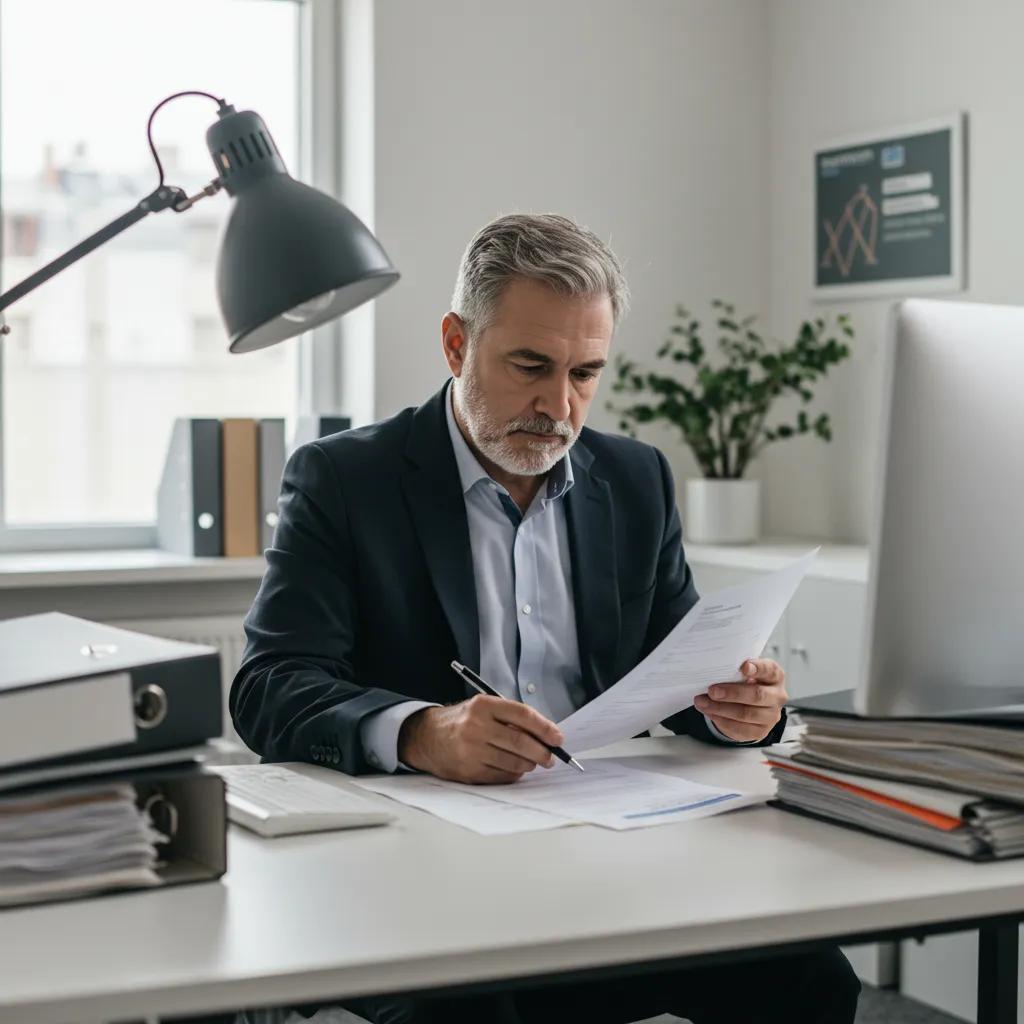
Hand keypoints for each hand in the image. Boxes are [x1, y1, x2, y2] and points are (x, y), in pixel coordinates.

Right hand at [397, 695, 563, 783]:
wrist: (427, 737)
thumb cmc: (462, 721)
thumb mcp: (483, 708)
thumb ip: (510, 717)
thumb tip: (545, 734)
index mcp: (483, 705)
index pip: (522, 715)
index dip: (544, 727)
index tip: (558, 738)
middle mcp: (476, 726)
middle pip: (521, 742)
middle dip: (542, 752)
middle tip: (551, 757)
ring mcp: (471, 750)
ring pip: (514, 762)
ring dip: (529, 764)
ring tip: (532, 762)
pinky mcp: (469, 771)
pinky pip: (502, 776)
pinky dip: (514, 773)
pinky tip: (515, 768)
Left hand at [693, 658, 786, 742]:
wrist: (749, 705)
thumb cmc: (745, 683)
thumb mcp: (743, 673)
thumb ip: (734, 670)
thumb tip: (712, 671)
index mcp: (774, 676)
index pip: (769, 670)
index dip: (758, 668)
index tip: (744, 666)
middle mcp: (777, 696)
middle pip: (757, 695)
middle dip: (732, 693)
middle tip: (712, 691)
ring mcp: (771, 716)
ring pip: (746, 714)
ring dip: (720, 708)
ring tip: (703, 702)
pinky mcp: (760, 731)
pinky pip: (739, 728)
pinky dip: (721, 720)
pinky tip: (710, 712)